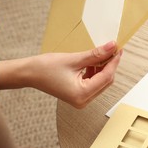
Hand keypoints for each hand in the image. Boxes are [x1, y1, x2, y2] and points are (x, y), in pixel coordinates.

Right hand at [0, 41, 121, 107]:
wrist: (29, 73)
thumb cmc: (46, 67)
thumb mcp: (74, 59)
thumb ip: (96, 54)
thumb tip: (112, 47)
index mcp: (82, 94)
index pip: (106, 77)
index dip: (114, 62)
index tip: (118, 49)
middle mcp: (83, 101)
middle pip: (106, 81)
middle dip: (110, 64)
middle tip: (112, 48)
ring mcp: (81, 99)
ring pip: (101, 81)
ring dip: (102, 67)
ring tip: (101, 53)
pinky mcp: (78, 95)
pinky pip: (93, 82)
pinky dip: (95, 71)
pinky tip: (92, 61)